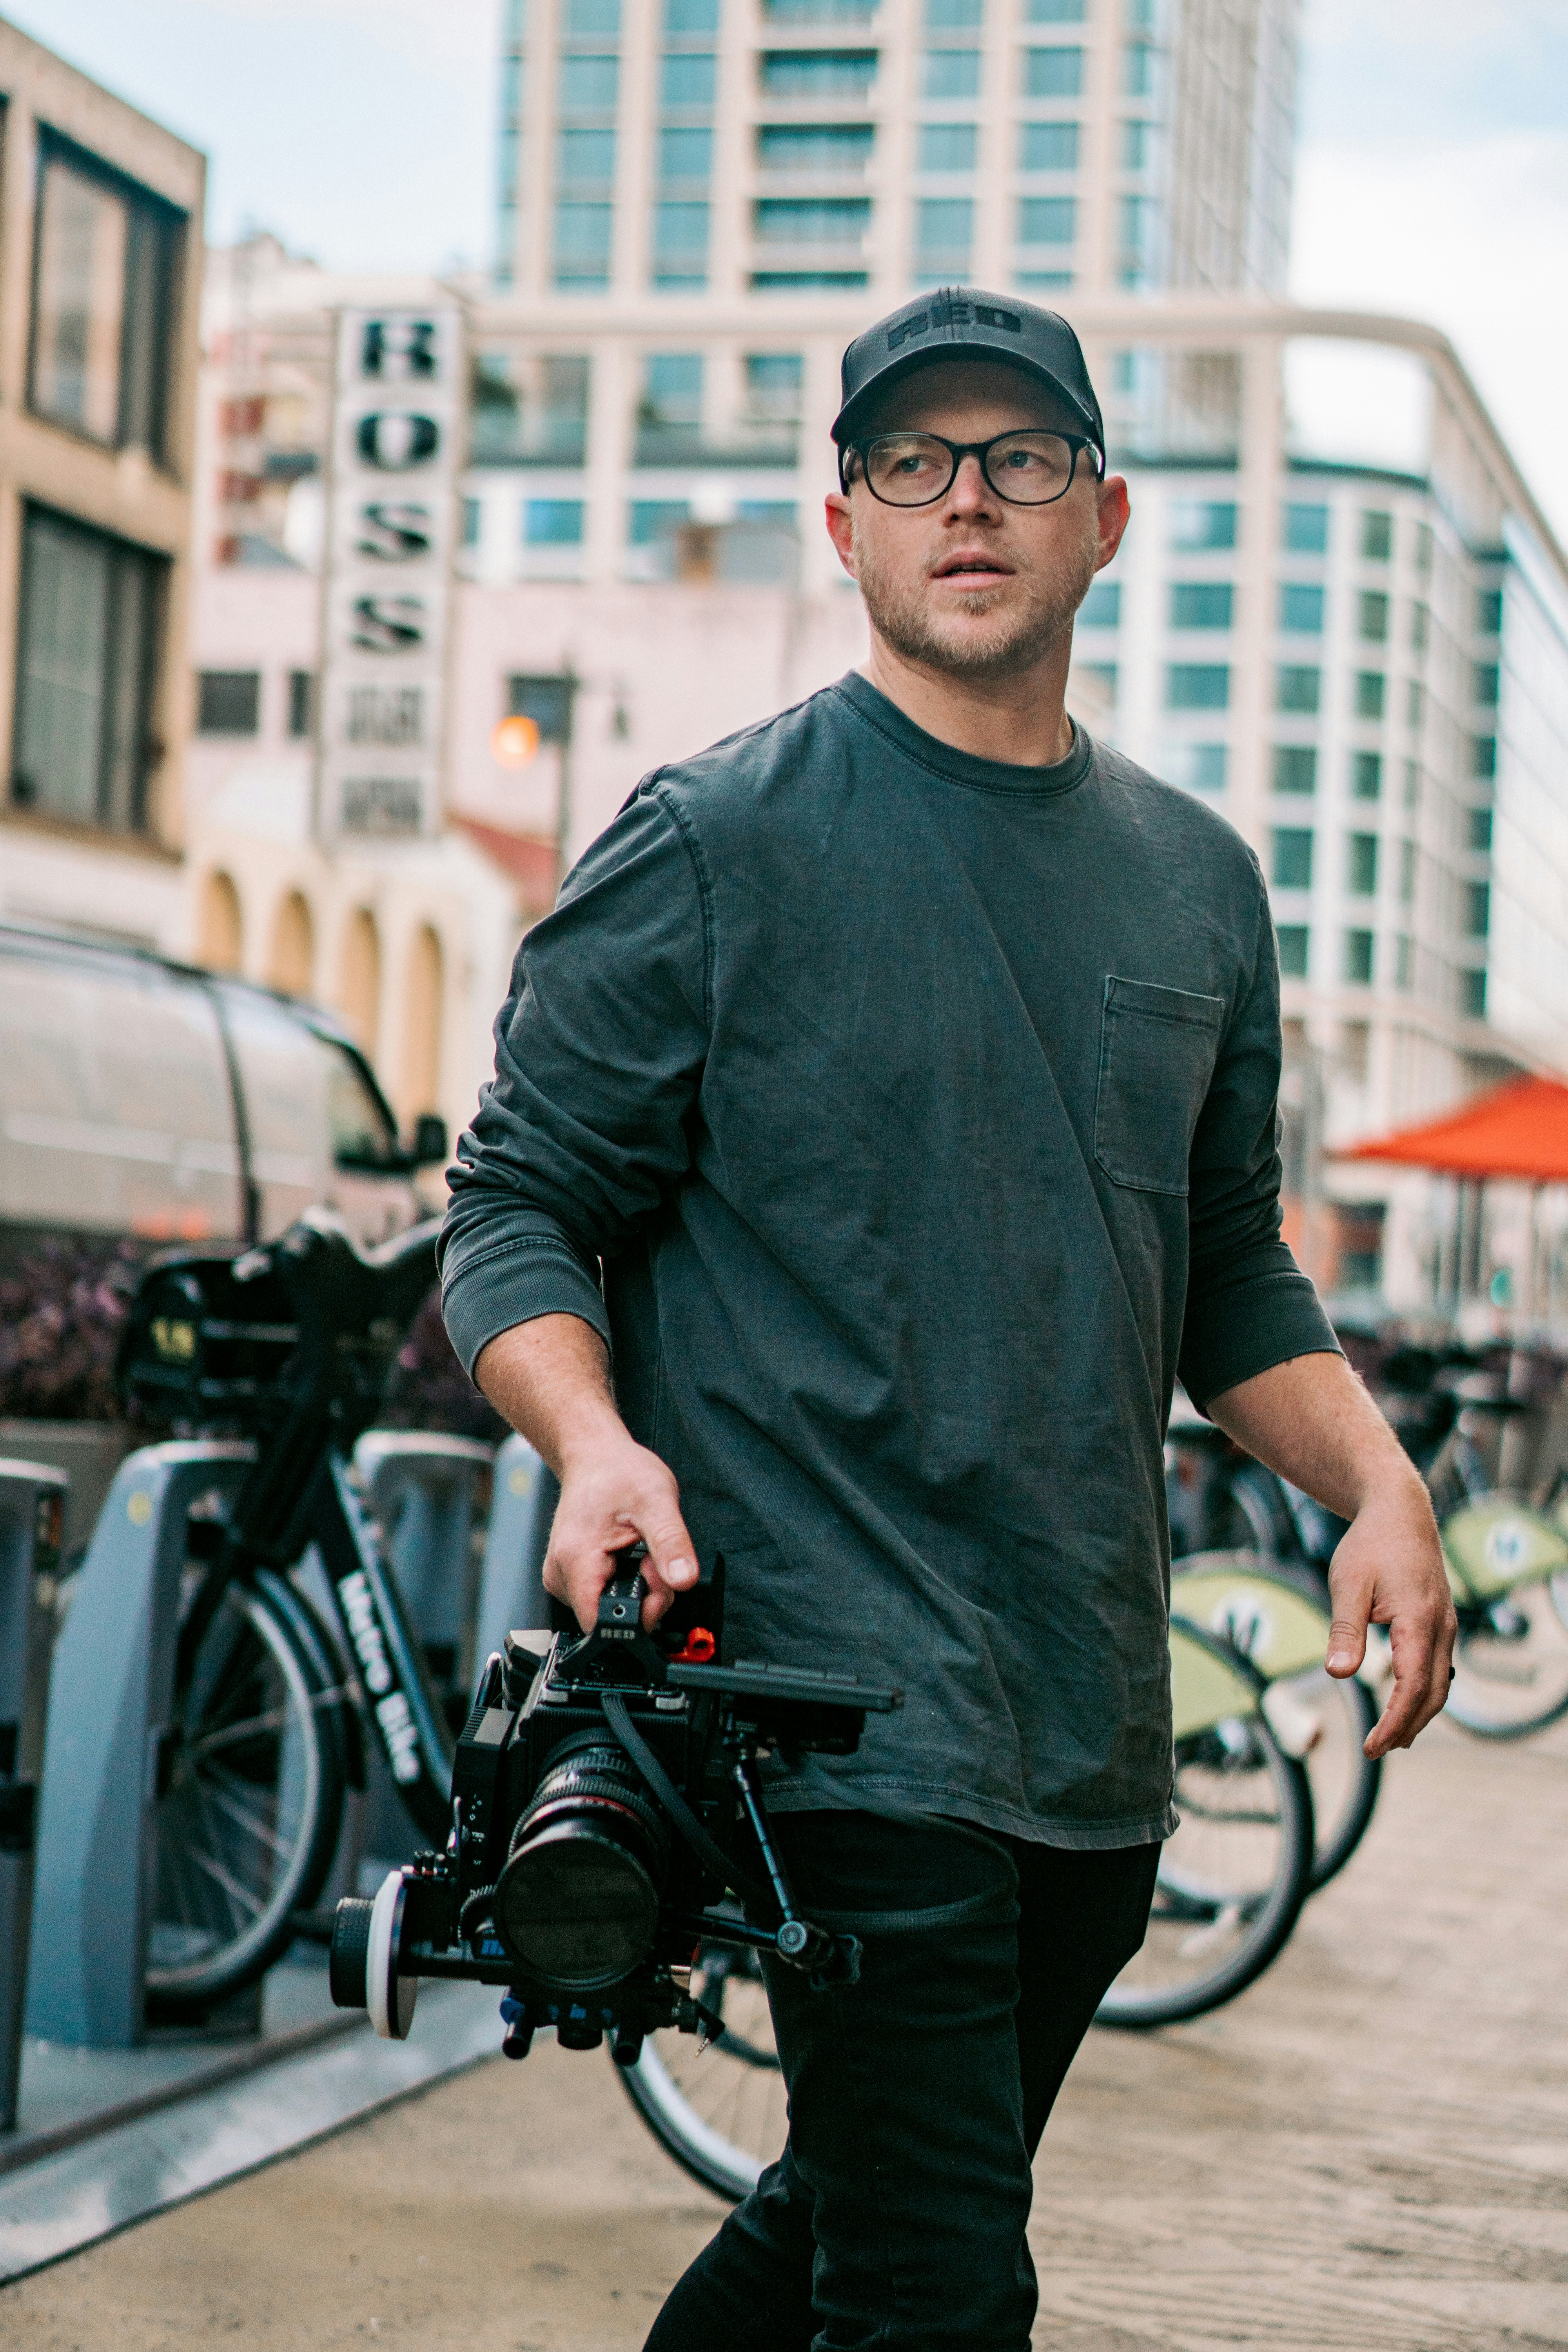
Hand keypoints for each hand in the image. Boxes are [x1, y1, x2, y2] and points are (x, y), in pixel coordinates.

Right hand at [544, 1429, 698, 1632]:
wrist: (595, 1456)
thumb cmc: (618, 1471)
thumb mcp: (657, 1501)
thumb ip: (671, 1543)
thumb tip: (684, 1580)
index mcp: (576, 1559)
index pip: (601, 1623)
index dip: (638, 1614)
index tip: (656, 1580)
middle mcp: (560, 1572)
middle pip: (607, 1616)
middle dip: (642, 1596)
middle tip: (653, 1558)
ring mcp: (562, 1574)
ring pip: (606, 1607)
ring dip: (634, 1589)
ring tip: (639, 1551)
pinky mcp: (570, 1574)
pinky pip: (601, 1595)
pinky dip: (622, 1582)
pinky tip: (627, 1555)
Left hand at [1324, 1469, 1456, 1756]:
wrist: (1399, 1512)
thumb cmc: (1370, 1545)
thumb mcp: (1348, 1584)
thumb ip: (1345, 1630)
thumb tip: (1337, 1674)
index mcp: (1420, 1622)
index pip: (1413, 1687)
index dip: (1395, 1721)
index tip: (1373, 1746)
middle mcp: (1441, 1628)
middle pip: (1433, 1694)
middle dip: (1407, 1726)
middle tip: (1377, 1750)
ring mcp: (1446, 1625)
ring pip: (1441, 1683)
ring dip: (1419, 1714)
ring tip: (1392, 1740)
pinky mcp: (1441, 1621)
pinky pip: (1439, 1667)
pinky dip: (1425, 1692)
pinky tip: (1406, 1703)